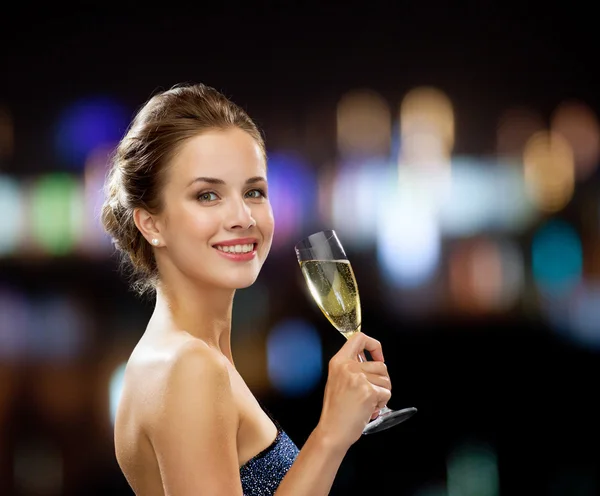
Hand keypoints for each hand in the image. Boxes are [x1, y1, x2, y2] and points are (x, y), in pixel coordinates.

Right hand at [317, 332, 391, 448]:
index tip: (377, 357)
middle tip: (373, 393)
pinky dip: (382, 403)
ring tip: (369, 402)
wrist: (333, 430)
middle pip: (380, 364)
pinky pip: (386, 393)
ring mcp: (359, 378)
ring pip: (386, 379)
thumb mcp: (337, 380)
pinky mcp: (368, 391)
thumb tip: (373, 363)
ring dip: (382, 393)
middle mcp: (348, 367)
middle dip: (382, 380)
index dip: (374, 345)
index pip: (359, 338)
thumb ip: (351, 368)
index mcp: (339, 362)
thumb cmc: (335, 410)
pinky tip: (370, 409)